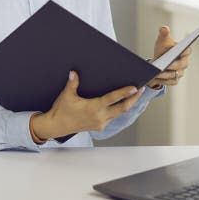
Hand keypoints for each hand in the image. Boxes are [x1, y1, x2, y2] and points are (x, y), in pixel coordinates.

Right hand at [30, 70, 144, 140]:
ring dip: (127, 104)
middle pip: (122, 108)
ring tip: (134, 95)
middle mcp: (100, 117)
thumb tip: (74, 72)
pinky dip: (118, 109)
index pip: (113, 99)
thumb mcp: (66, 96)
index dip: (125, 93)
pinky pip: (113, 117)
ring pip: (119, 113)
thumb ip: (72, 83)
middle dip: (133, 99)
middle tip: (141, 90)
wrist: (57, 126)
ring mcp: (101, 123)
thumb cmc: (61, 111)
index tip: (134, 88)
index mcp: (93, 108)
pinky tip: (121, 103)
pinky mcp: (100, 126)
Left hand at [146, 26, 191, 89]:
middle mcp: (185, 63)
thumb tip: (164, 28)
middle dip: (173, 65)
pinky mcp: (175, 80)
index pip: (187, 51)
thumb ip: (163, 34)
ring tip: (156, 73)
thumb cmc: (162, 49)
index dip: (184, 51)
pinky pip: (171, 82)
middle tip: (164, 65)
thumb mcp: (162, 41)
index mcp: (185, 51)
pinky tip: (156, 78)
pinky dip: (163, 80)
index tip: (179, 51)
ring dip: (165, 74)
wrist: (158, 61)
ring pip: (175, 74)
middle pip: (181, 65)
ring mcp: (180, 72)